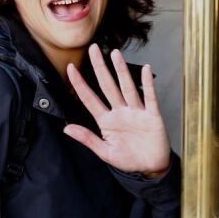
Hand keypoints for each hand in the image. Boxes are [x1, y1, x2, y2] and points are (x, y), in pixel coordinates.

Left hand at [64, 45, 171, 177]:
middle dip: (100, 67)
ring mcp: (136, 112)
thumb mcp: (105, 152)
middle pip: (107, 86)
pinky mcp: (152, 116)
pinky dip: (147, 84)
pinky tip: (145, 70)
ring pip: (126, 87)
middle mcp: (120, 112)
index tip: (70, 68)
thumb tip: (66, 128)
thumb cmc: (128, 160)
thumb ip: (88, 139)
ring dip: (121, 71)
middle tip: (93, 49)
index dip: (80, 84)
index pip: (90, 99)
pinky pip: (149, 97)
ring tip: (115, 54)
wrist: (150, 168)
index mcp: (106, 121)